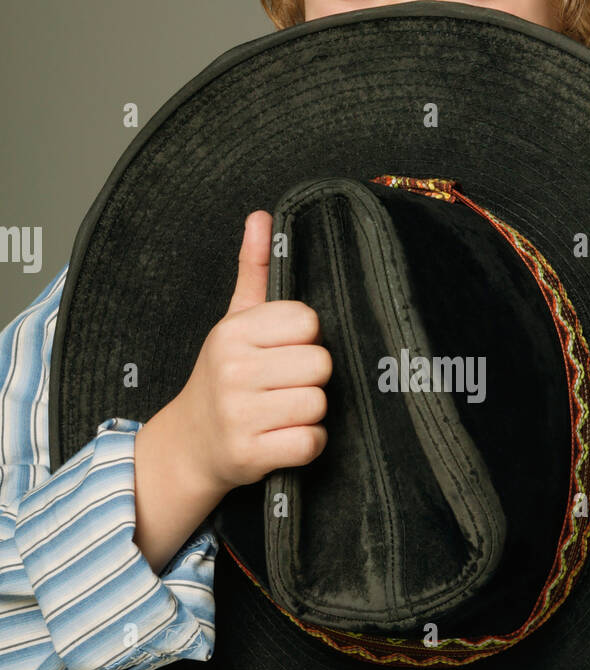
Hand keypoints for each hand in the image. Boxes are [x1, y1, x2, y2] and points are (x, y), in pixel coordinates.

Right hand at [174, 210, 330, 491]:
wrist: (188, 445)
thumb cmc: (222, 379)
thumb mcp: (233, 323)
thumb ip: (253, 270)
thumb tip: (262, 216)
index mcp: (232, 333)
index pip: (308, 322)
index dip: (306, 340)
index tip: (284, 352)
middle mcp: (232, 370)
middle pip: (320, 365)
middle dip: (311, 379)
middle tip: (285, 386)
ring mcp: (239, 414)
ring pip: (318, 404)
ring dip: (309, 413)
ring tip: (282, 412)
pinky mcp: (250, 453)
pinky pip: (310, 442)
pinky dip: (305, 444)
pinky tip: (283, 438)